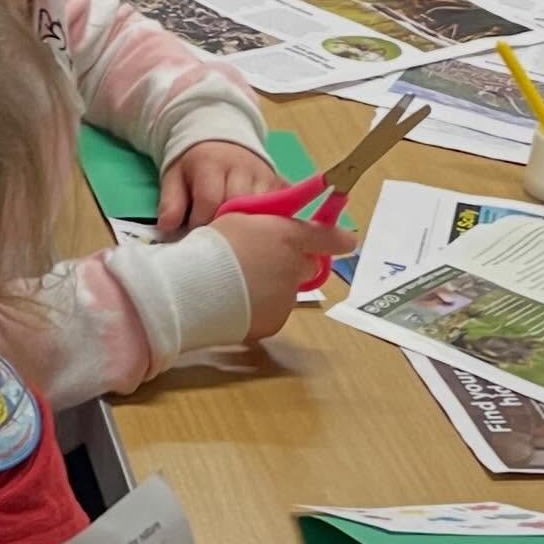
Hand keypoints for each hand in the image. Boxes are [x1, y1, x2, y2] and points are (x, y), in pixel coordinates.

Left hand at [158, 141, 280, 231]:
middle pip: (237, 208)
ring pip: (259, 211)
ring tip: (231, 236)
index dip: (199, 223)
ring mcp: (264, 175)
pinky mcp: (279, 184)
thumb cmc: (194, 166)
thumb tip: (167, 229)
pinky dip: (266, 224)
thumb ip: (170, 202)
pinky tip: (252, 232)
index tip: (192, 234)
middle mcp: (243, 167)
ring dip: (245, 228)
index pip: (209, 202)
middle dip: (223, 228)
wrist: (220, 140)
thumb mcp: (174, 177)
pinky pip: (278, 210)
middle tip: (213, 239)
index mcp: (212, 163)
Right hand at [211, 214, 358, 340]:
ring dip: (272, 289)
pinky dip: (259, 311)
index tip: (349, 243)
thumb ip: (264, 225)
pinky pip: (272, 314)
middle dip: (293, 266)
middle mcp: (295, 267)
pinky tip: (237, 307)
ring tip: (240, 290)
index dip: (339, 239)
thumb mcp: (237, 220)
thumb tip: (272, 233)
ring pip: (287, 292)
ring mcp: (286, 298)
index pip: (326, 237)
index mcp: (288, 237)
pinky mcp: (274, 323)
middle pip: (306, 267)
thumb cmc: (211, 248)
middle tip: (263, 266)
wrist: (194, 290)